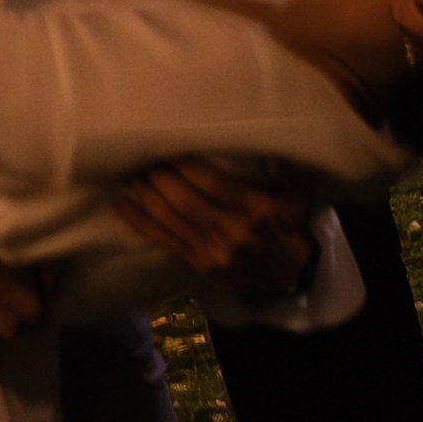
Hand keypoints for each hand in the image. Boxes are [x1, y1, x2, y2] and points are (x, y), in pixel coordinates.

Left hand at [114, 154, 314, 289]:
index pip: (210, 181)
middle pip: (183, 198)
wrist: (289, 276)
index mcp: (257, 211)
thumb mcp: (302, 195)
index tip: (167, 145)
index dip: (183, 163)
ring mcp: (212, 252)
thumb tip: (265, 150)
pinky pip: (162, 240)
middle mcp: (232, 232)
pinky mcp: (198, 264)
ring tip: (130, 171)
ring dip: (144, 192)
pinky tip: (121, 202)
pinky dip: (138, 220)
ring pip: (169, 217)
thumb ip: (288, 169)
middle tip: (142, 155)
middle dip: (158, 175)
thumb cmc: (292, 225)